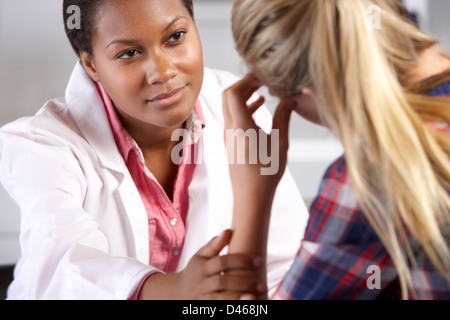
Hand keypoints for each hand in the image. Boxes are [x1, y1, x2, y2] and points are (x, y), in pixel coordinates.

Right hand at [139, 230, 265, 299]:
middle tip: (263, 284)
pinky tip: (245, 305)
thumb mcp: (200, 256)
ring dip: (237, 298)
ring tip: (254, 297)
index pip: (222, 261)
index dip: (241, 261)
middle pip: (223, 281)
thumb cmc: (195, 270)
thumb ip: (214, 245)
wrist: (177, 293)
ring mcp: (202, 297)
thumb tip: (228, 231)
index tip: (260, 261)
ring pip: (219, 298)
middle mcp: (202, 282)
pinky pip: (218, 308)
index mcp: (203, 267)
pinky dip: (231, 307)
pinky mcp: (204, 307)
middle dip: (244, 282)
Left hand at [222, 73, 294, 198]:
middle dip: (244, 83)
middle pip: (229, 95)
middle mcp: (230, 128)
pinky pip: (234, 117)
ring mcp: (229, 135)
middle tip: (263, 78)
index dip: (246, 79)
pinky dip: (245, 107)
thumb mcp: (280, 143)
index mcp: (241, 126)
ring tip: (263, 88)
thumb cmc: (266, 173)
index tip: (262, 73)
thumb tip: (289, 99)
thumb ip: (283, 117)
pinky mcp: (231, 141)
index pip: (234, 92)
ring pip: (230, 106)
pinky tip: (260, 105)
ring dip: (244, 94)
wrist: (250, 197)